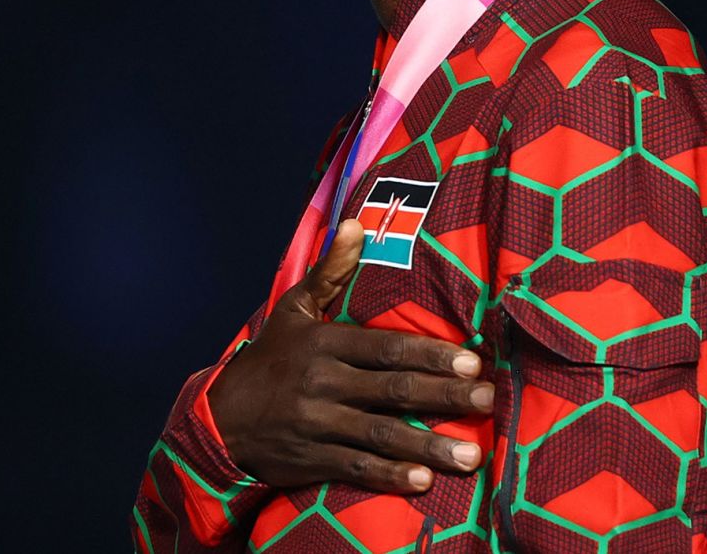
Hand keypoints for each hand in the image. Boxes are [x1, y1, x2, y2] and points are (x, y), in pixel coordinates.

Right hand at [205, 219, 494, 493]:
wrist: (218, 420)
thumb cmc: (268, 360)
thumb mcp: (293, 310)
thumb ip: (330, 271)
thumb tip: (356, 224)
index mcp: (324, 344)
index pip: (387, 349)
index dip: (431, 356)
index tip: (472, 362)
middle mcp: (323, 383)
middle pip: (393, 390)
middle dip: (445, 396)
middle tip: (488, 401)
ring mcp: (318, 424)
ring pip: (381, 435)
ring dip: (428, 446)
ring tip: (470, 456)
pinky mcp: (312, 460)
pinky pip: (357, 469)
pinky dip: (390, 476)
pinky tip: (423, 482)